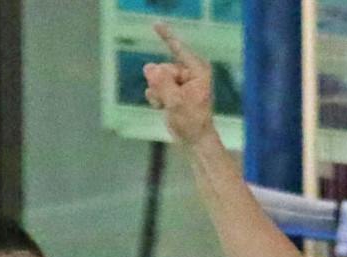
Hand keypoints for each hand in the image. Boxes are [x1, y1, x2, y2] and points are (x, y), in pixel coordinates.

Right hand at [144, 22, 214, 144]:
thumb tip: (148, 67)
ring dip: (158, 92)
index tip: (156, 24)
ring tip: (168, 106)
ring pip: (157, 78)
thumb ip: (162, 83)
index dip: (167, 37)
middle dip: (160, 83)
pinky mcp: (173, 89)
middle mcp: (190, 72)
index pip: (179, 50)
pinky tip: (163, 107)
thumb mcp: (176, 102)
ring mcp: (180, 81)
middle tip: (168, 100)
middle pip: (163, 68)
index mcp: (197, 71)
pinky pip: (155, 86)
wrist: (194, 141)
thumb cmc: (192, 122)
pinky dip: (156, 97)